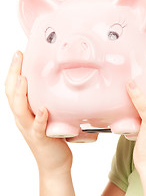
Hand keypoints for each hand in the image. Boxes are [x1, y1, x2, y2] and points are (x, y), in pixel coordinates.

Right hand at [5, 51, 73, 175]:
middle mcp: (23, 119)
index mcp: (24, 112)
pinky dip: (39, 117)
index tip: (18, 54)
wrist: (54, 164)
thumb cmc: (54, 139)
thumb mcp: (49, 116)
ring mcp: (30, 129)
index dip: (14, 71)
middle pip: (11, 94)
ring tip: (23, 78)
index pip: (14, 88)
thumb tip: (59, 84)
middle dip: (13, 73)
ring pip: (19, 109)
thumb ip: (49, 102)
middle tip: (18, 56)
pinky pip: (37, 127)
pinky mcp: (41, 138)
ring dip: (21, 93)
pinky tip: (43, 109)